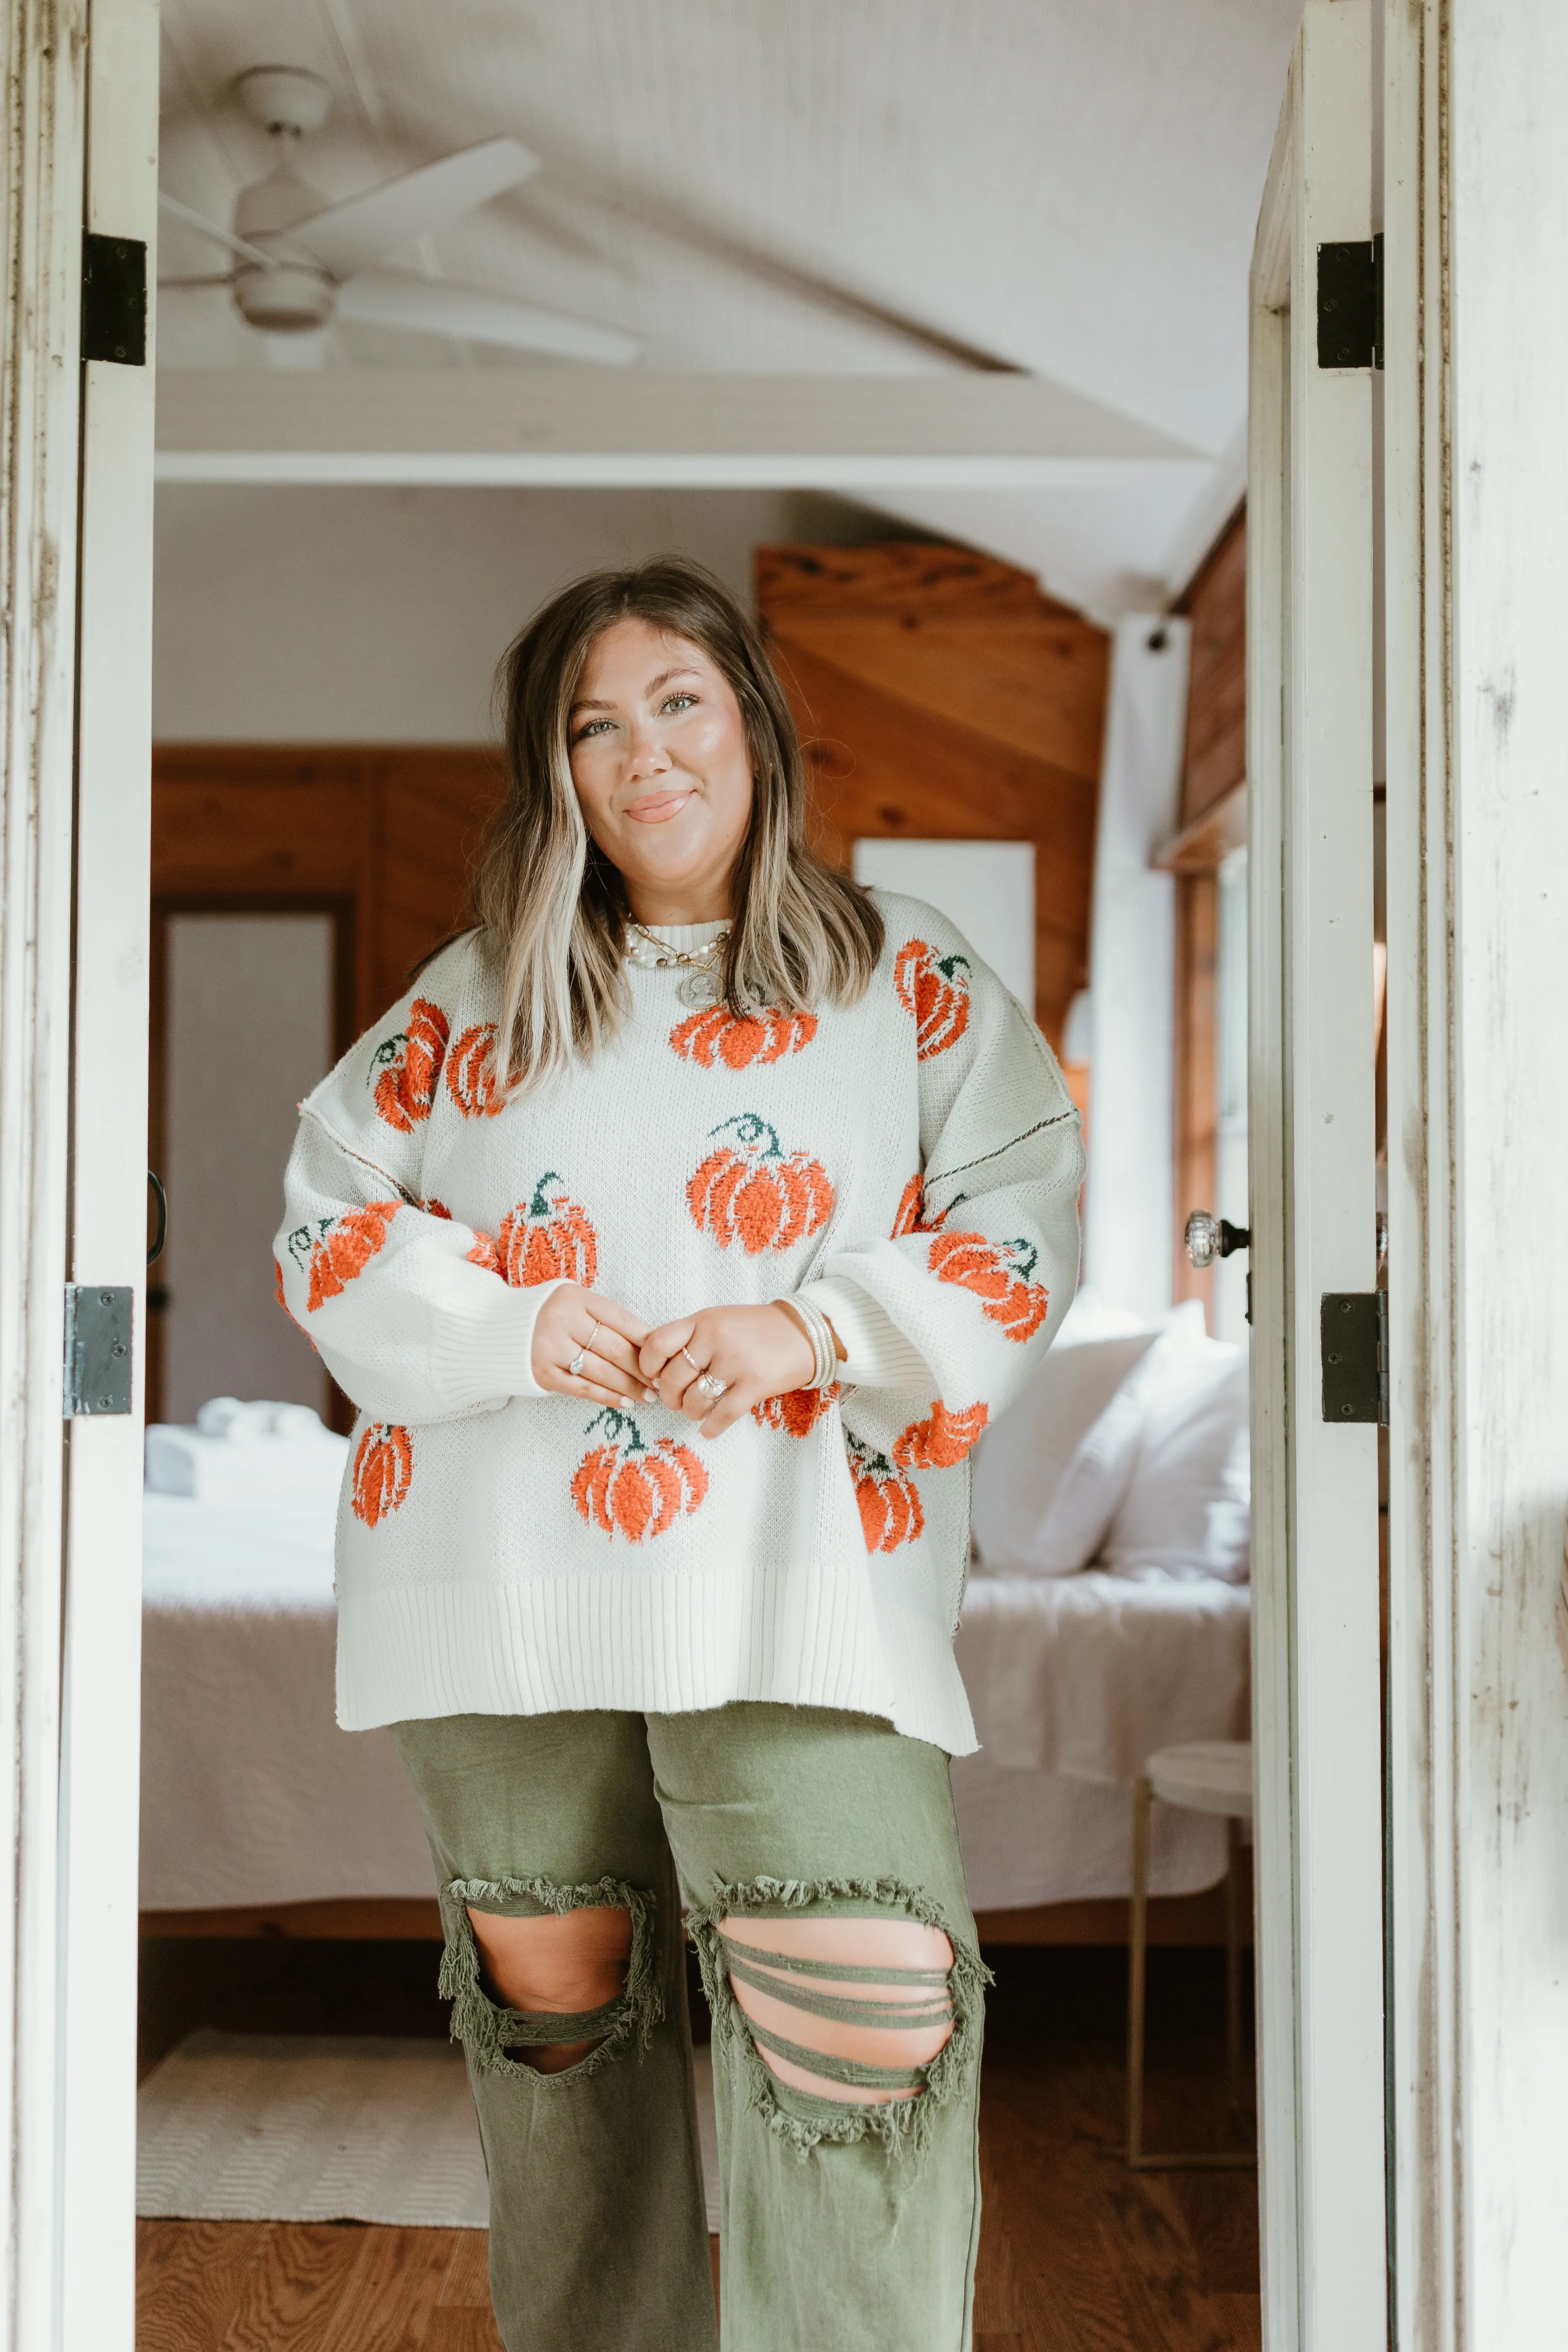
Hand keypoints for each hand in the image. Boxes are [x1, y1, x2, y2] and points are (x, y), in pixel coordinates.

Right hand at [531, 1285, 653, 1408]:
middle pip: (615, 1348)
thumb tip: (648, 1344)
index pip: (622, 1319)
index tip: (665, 1355)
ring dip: (630, 1386)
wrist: (497, 1329)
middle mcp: (563, 1320)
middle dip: (643, 1368)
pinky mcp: (542, 1373)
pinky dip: (607, 1397)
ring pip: (602, 1371)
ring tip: (648, 1396)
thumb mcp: (574, 1303)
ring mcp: (551, 1348)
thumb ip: (603, 1317)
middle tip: (661, 1382)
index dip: (647, 1340)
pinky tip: (625, 1403)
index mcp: (576, 1297)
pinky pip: (582, 1389)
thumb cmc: (548, 1315)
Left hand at [638, 1303, 825, 1438]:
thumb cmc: (757, 1329)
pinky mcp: (756, 1383)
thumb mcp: (719, 1320)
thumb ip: (691, 1339)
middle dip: (670, 1397)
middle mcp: (715, 1338)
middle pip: (673, 1378)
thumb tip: (659, 1374)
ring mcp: (736, 1361)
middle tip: (677, 1401)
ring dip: (691, 1412)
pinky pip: (723, 1415)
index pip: (656, 1343)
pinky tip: (708, 1431)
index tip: (655, 1377)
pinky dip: (712, 1428)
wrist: (805, 1332)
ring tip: (697, 1411)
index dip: (648, 1366)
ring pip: (695, 1400)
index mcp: (702, 1320)